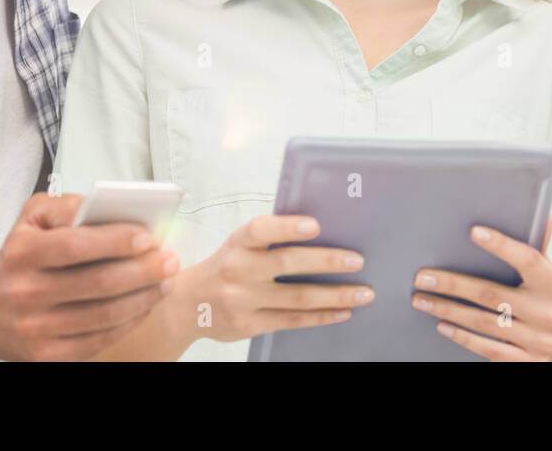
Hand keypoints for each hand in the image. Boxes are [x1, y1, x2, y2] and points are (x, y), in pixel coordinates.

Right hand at [0, 192, 178, 360]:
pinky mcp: (47, 355)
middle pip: (97, 283)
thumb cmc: (22, 255)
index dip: (116, 241)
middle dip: (142, 270)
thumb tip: (106, 206)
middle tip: (170, 259)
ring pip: (104, 315)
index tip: (149, 236)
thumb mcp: (33, 218)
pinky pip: (100, 339)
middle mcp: (23, 292)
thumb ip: (68, 206)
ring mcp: (34, 328)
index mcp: (21, 253)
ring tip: (166, 281)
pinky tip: (146, 304)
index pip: (76, 245)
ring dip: (144, 297)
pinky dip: (130, 321)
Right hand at [172, 214, 373, 343]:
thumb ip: (270, 238)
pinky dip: (321, 316)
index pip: (261, 230)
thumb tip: (322, 230)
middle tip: (357, 260)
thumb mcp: (238, 245)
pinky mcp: (250, 325)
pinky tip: (342, 311)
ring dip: (335, 294)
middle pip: (287, 264)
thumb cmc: (226, 266)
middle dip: (327, 262)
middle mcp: (238, 270)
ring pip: (296, 297)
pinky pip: (292, 320)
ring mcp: (243, 300)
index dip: (288, 227)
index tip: (316, 225)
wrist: (188, 304)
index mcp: (237, 243)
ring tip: (363, 292)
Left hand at [410, 216, 551, 360]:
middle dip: (452, 285)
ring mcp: (536, 340)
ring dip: (447, 309)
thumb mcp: (546, 275)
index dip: (502, 245)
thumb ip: (538, 247)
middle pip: (492, 294)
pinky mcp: (523, 362)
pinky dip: (461, 335)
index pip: (528, 259)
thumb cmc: (543, 300)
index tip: (473, 232)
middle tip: (421, 277)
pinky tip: (441, 324)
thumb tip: (542, 214)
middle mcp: (547, 313)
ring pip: (483, 322)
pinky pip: (486, 348)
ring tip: (421, 299)